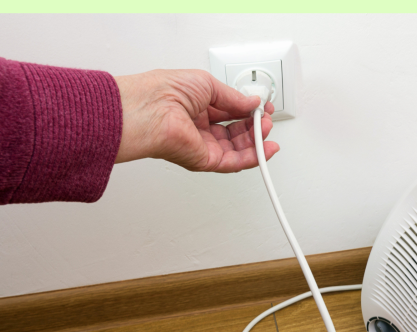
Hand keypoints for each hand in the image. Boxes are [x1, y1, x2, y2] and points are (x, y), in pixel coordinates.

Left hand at [113, 69, 278, 172]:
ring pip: (238, 149)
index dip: (248, 110)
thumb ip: (233, 97)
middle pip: (236, 132)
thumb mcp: (207, 84)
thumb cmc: (163, 92)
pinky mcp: (204, 161)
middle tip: (266, 118)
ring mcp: (202, 146)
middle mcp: (199, 128)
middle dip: (255, 126)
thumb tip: (252, 103)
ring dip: (257, 141)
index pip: (230, 113)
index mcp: (197, 108)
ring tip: (267, 129)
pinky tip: (265, 149)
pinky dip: (253, 157)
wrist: (149, 109)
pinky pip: (233, 163)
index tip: (262, 106)